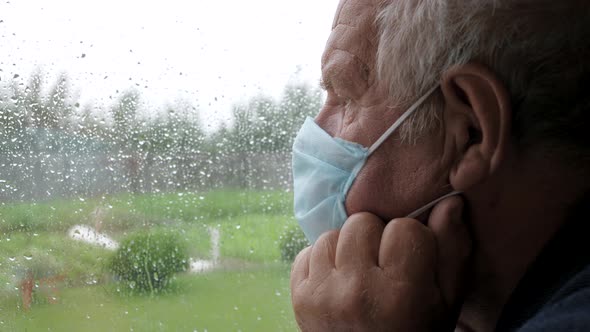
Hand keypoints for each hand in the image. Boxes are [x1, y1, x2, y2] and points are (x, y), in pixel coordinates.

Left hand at [290, 196, 470, 331]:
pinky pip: (307, 253)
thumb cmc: (416, 330)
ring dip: (347, 248)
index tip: (411, 262)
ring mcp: (322, 294)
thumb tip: (449, 202)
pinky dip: (323, 263)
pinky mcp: (300, 297)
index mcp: (400, 292)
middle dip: (375, 237)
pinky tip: (338, 282)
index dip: (411, 240)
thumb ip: (452, 250)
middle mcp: (357, 291)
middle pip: (362, 222)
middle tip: (383, 266)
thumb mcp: (447, 300)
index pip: (404, 227)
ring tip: (360, 274)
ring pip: (332, 234)